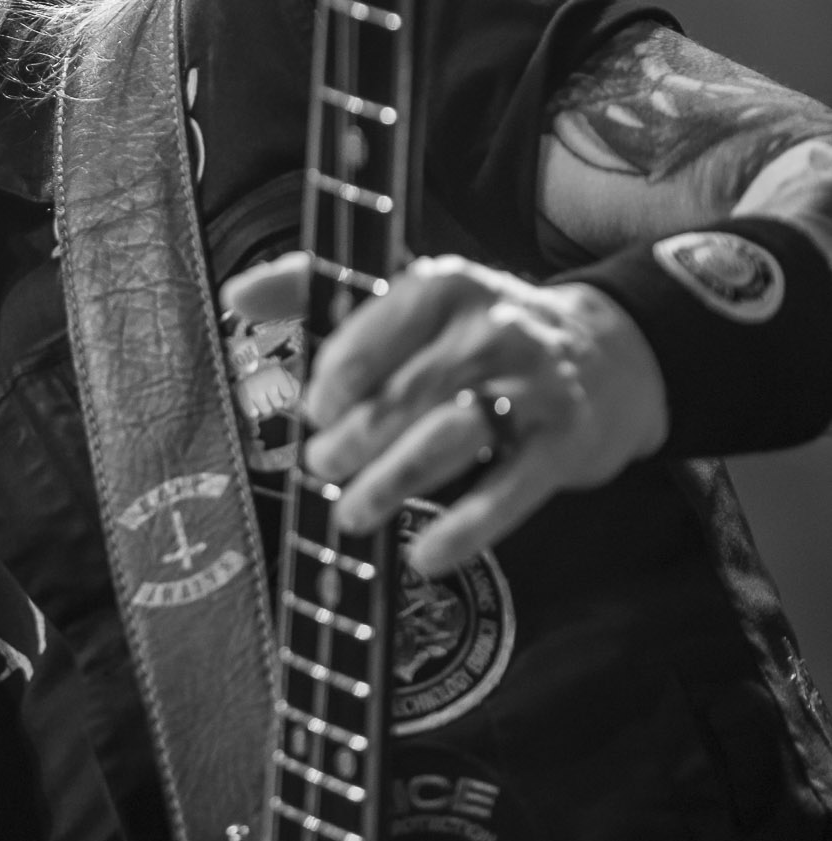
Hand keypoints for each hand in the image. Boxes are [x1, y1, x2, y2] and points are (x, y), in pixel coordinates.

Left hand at [302, 256, 668, 573]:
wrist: (603, 356)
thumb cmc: (477, 332)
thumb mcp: (408, 296)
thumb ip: (317, 287)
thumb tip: (239, 291)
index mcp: (444, 286)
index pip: (380, 326)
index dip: (340, 375)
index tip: (315, 410)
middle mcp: (491, 328)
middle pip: (410, 390)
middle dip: (355, 438)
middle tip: (321, 467)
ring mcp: (531, 386)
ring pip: (452, 438)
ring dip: (394, 481)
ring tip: (354, 514)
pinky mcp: (563, 442)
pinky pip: (510, 490)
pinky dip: (467, 527)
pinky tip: (427, 554)